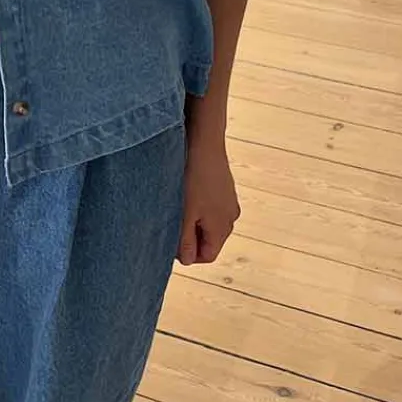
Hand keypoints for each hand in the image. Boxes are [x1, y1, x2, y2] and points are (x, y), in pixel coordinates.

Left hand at [177, 133, 240, 265]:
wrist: (204, 142)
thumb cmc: (192, 178)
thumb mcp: (183, 214)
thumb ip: (184, 241)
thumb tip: (186, 260)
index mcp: (222, 227)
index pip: (207, 255)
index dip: (187, 253)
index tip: (171, 239)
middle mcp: (230, 217)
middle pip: (208, 239)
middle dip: (189, 235)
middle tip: (171, 219)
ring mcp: (229, 201)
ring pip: (207, 222)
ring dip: (191, 219)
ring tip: (178, 202)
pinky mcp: (224, 188)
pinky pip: (210, 206)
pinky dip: (197, 204)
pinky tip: (186, 190)